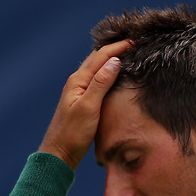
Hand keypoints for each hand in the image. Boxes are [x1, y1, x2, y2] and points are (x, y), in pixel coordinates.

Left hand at [39, 40, 132, 169]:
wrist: (59, 154)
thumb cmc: (72, 134)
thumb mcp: (89, 108)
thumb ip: (101, 84)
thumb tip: (115, 61)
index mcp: (78, 81)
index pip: (101, 56)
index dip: (119, 47)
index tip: (136, 42)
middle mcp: (77, 82)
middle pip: (98, 58)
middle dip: (116, 49)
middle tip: (134, 44)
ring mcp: (79, 92)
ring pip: (97, 68)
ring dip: (111, 59)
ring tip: (128, 55)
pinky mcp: (82, 101)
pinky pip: (97, 80)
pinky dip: (108, 73)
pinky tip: (115, 76)